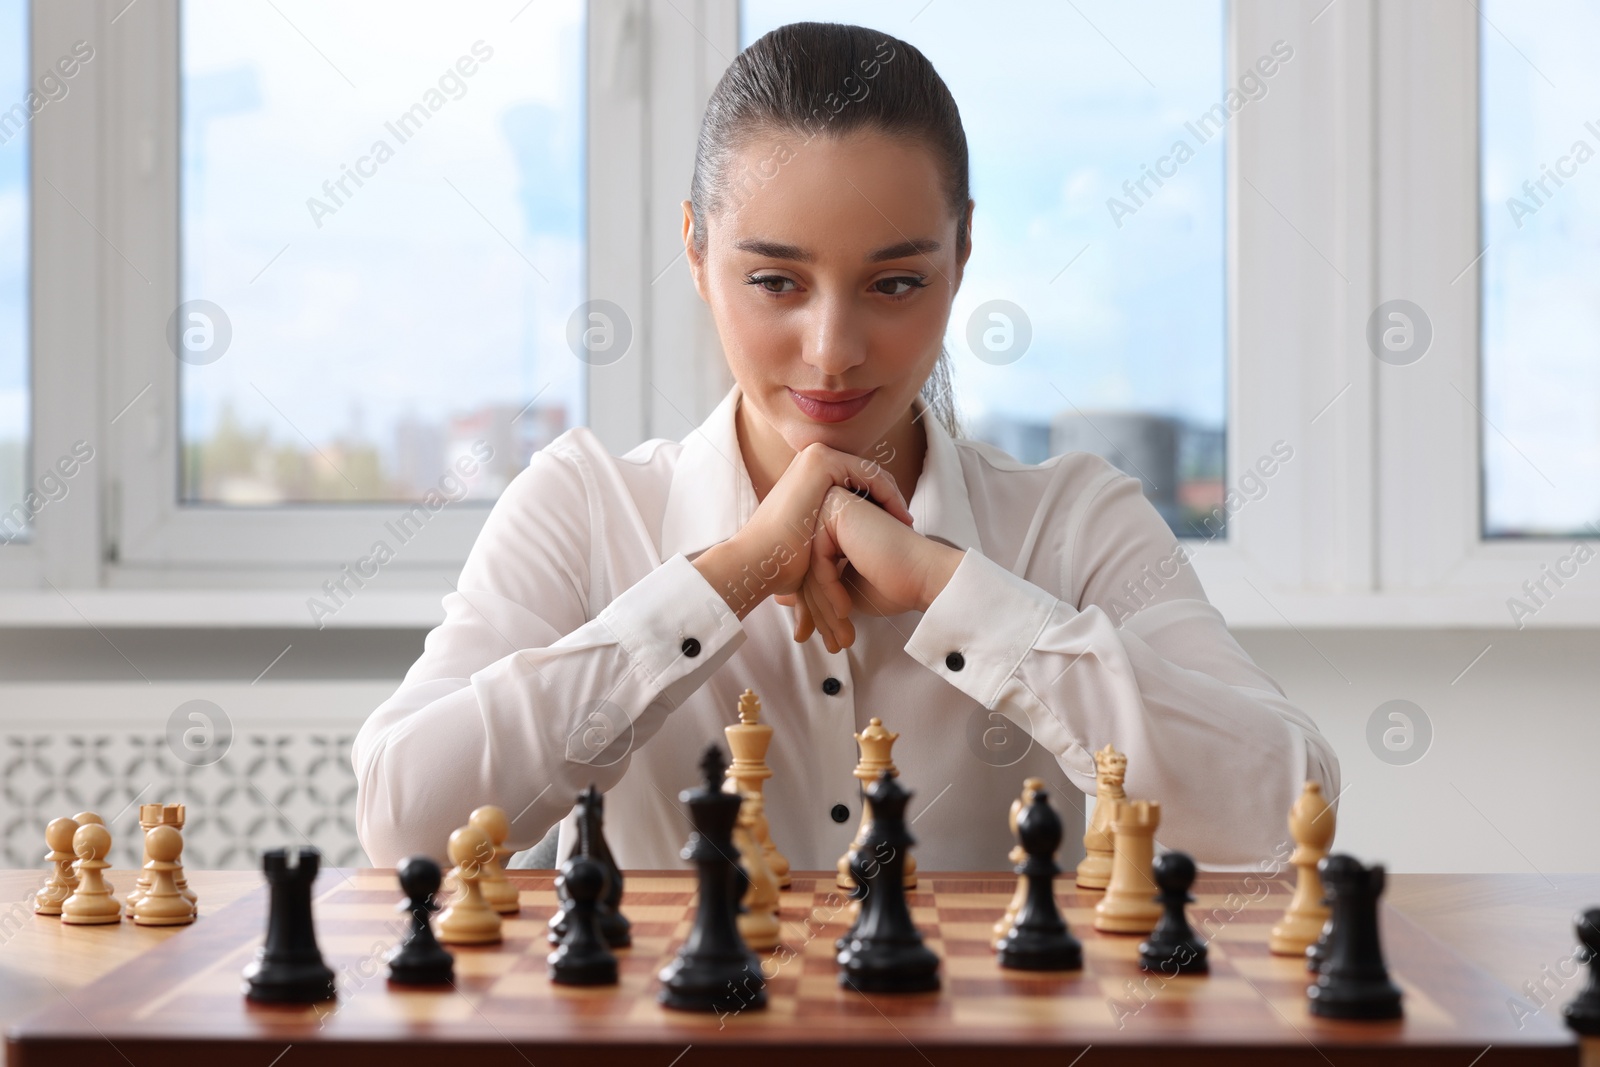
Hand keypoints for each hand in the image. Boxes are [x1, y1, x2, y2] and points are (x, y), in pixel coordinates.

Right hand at [692, 443, 912, 618]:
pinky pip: (869, 474)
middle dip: (890, 499)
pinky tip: (898, 517)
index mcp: (809, 474)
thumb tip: (848, 545)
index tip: (899, 527)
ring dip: (893, 497)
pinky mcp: (821, 461)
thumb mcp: (816, 538)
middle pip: (866, 475)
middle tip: (907, 524)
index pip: (858, 481)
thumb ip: (834, 529)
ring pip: (871, 473)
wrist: (760, 562)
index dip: (882, 502)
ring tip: (906, 524)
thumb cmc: (785, 561)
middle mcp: (812, 460)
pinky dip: (887, 494)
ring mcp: (815, 457)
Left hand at [778, 486, 964, 651]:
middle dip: (816, 611)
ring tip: (840, 636)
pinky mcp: (838, 510)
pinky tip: (845, 609)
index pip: (806, 568)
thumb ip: (813, 589)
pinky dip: (830, 590)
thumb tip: (780, 599)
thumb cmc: (892, 584)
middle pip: (805, 566)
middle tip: (831, 642)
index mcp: (831, 523)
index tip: (819, 635)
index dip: (812, 606)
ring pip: (808, 566)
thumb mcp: (842, 591)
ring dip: (824, 607)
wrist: (924, 578)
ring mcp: (833, 505)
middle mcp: (829, 508)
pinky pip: (818, 561)